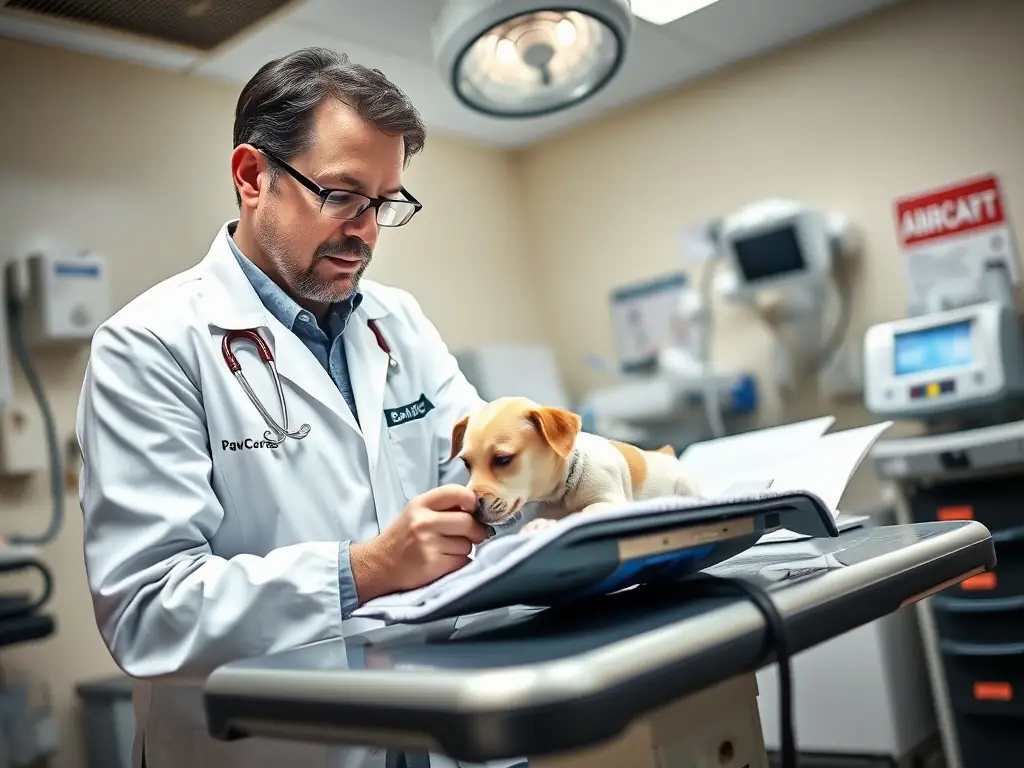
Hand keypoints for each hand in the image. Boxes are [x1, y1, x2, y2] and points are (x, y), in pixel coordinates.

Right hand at [350, 485, 489, 601]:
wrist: (380, 564)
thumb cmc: (404, 536)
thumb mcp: (417, 512)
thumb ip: (443, 506)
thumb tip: (478, 507)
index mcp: (421, 504)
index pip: (457, 492)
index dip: (472, 501)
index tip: (473, 510)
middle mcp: (424, 521)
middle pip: (468, 521)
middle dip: (476, 530)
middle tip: (472, 535)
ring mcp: (428, 544)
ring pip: (467, 544)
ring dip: (464, 548)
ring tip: (447, 549)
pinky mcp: (433, 564)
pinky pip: (462, 561)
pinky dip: (459, 562)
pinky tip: (445, 560)